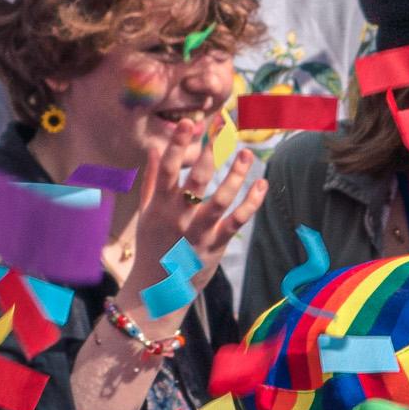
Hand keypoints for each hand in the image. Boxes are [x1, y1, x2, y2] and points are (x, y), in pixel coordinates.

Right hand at [113, 135, 263, 311]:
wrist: (160, 286)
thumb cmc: (151, 244)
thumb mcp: (147, 211)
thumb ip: (151, 179)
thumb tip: (152, 148)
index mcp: (159, 204)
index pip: (168, 168)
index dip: (179, 145)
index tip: (190, 123)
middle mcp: (179, 216)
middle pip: (196, 179)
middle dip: (209, 151)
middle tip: (220, 128)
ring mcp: (199, 231)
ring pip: (220, 199)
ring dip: (235, 175)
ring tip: (246, 153)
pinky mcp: (217, 245)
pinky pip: (237, 221)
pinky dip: (252, 203)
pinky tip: (261, 185)